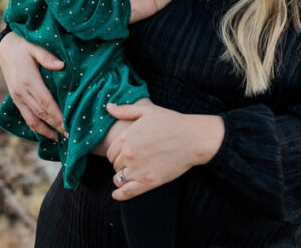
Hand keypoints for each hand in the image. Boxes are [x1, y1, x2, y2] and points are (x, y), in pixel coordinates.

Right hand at [0, 32, 67, 138]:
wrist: (5, 48)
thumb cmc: (24, 44)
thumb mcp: (35, 46)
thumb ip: (47, 56)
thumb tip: (61, 66)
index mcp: (28, 80)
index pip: (46, 103)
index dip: (58, 116)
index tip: (70, 125)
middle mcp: (21, 92)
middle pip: (41, 114)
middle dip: (56, 126)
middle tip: (71, 136)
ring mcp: (17, 97)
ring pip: (32, 119)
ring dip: (46, 130)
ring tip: (60, 138)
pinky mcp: (16, 99)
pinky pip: (26, 117)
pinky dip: (36, 127)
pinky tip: (46, 132)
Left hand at [105, 101, 223, 200]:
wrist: (193, 138)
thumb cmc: (172, 122)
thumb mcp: (147, 111)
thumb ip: (125, 110)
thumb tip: (108, 107)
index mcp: (126, 137)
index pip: (111, 151)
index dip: (117, 152)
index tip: (125, 152)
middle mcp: (129, 154)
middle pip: (115, 164)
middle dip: (120, 163)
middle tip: (132, 160)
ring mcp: (138, 169)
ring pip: (119, 178)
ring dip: (122, 176)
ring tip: (130, 173)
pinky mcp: (149, 182)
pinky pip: (127, 192)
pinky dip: (120, 194)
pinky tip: (117, 194)